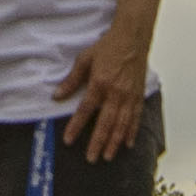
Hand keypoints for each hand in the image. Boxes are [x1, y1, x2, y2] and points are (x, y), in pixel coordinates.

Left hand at [64, 29, 151, 159]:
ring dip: (114, 142)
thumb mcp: (85, 59)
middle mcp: (116, 92)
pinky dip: (132, 132)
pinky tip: (127, 144)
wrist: (132, 37)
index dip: (76, 126)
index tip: (68, 140)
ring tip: (108, 156)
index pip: (85, 109)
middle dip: (98, 142)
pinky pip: (136, 118)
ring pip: (122, 124)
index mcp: (100, 83)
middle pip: (105, 123)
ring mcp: (129, 95)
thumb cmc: (108, 47)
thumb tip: (56, 95)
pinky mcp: (139, 95)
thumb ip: (71, 80)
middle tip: (91, 158)